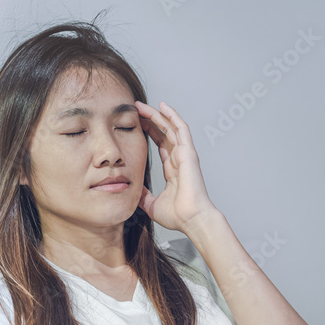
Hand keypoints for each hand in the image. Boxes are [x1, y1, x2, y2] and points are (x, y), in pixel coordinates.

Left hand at [135, 100, 217, 233]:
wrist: (191, 219)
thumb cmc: (178, 216)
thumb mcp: (152, 205)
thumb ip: (143, 196)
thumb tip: (133, 192)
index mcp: (173, 170)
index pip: (161, 145)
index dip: (150, 133)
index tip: (137, 124)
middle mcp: (180, 160)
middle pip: (165, 133)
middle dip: (151, 120)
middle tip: (136, 110)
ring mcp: (185, 155)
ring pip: (171, 128)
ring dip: (157, 115)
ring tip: (142, 105)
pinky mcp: (189, 152)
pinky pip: (181, 129)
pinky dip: (172, 116)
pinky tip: (162, 106)